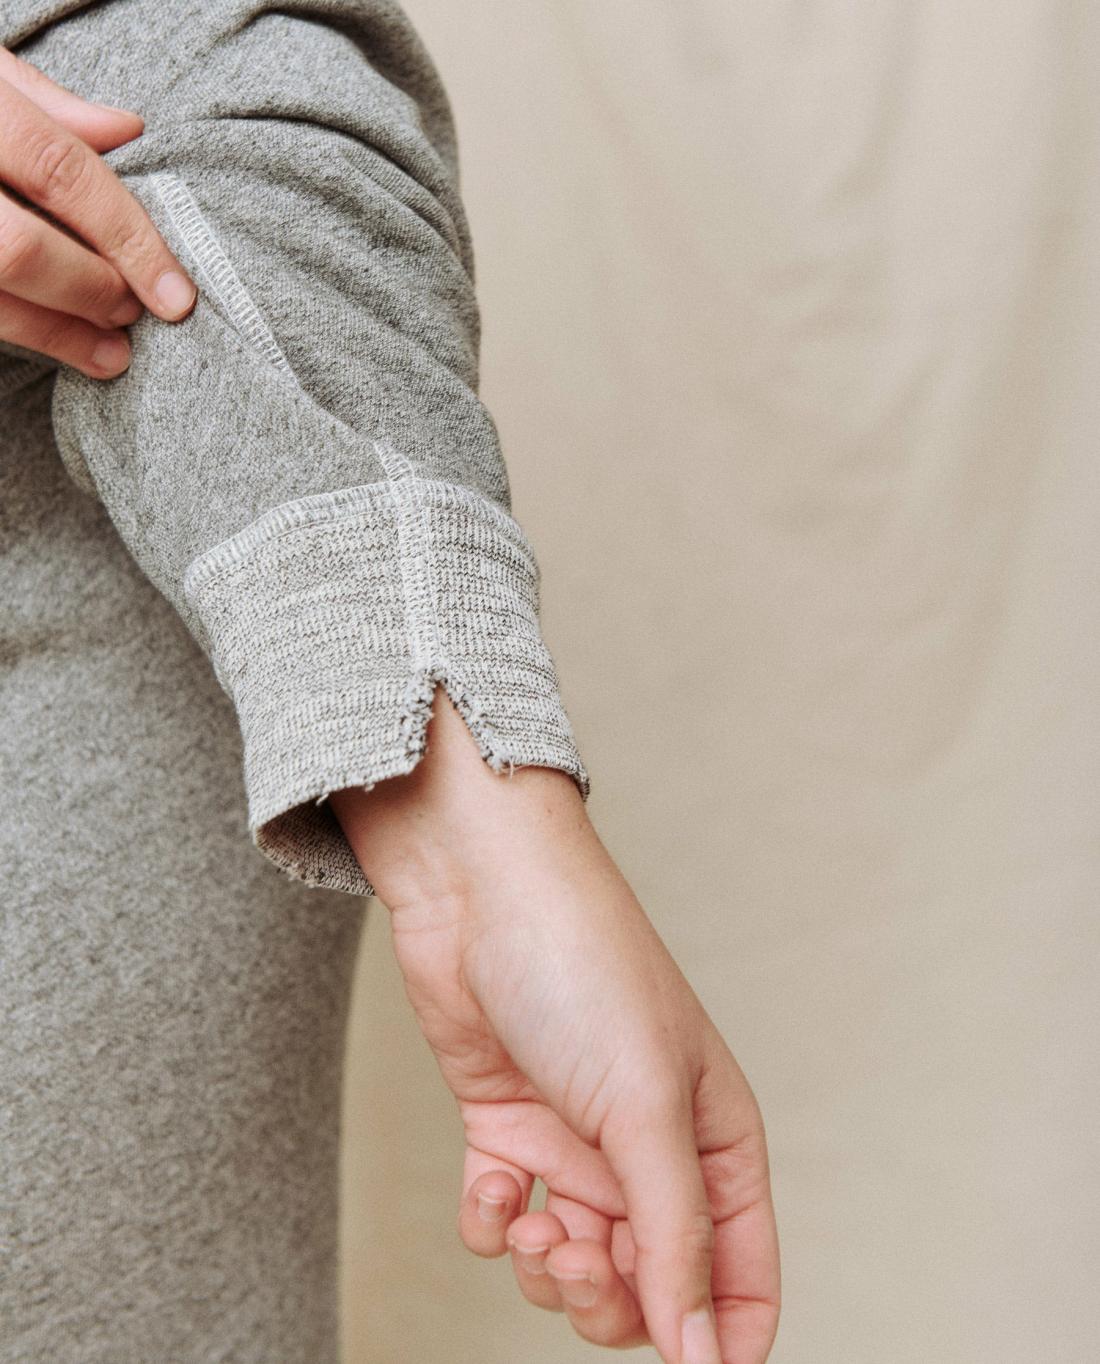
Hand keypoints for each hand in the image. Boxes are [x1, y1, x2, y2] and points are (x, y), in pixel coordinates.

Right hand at [0, 46, 195, 378]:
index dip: (129, 238)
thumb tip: (128, 130)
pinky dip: (19, 331)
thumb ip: (44, 105)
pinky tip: (56, 343)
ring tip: (109, 353)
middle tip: (132, 312)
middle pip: (21, 249)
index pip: (62, 172)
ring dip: (57, 334)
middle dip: (89, 291)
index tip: (176, 294)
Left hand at [329, 690, 780, 1363]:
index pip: (742, 1275)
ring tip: (532, 1222)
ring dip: (549, 1265)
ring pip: (576, 1262)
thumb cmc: (580, 968)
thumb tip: (703, 1353)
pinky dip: (495, 1222)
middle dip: (610, 1297)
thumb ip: (675, 1235)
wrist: (478, 889)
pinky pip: (507, 1221)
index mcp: (716, 1139)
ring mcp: (577, 1141)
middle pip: (649, 1285)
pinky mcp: (510, 1129)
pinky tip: (494, 1184)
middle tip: (573, 1257)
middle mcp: (651, 1149)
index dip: (717, 1337)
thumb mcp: (644, 1108)